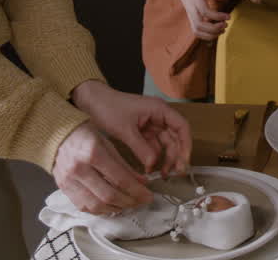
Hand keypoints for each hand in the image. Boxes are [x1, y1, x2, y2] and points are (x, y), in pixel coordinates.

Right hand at [52, 122, 152, 214]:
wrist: (55, 134)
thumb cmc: (85, 135)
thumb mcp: (107, 143)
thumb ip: (124, 164)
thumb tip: (142, 183)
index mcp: (93, 153)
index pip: (120, 179)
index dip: (137, 191)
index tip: (149, 195)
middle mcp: (79, 169)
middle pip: (109, 196)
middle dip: (129, 202)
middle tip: (141, 202)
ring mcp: (69, 181)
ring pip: (96, 206)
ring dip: (116, 209)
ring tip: (128, 205)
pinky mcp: (63, 189)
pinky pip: (84, 207)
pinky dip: (100, 210)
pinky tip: (111, 206)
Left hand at [72, 80, 192, 176]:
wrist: (91, 102)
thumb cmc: (108, 107)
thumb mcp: (125, 130)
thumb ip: (141, 148)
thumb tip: (153, 165)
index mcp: (159, 109)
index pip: (181, 126)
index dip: (186, 144)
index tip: (184, 161)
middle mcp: (158, 116)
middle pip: (175, 138)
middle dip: (176, 155)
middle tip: (175, 173)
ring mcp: (151, 124)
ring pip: (165, 144)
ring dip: (165, 159)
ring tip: (162, 174)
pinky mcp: (142, 132)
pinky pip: (153, 146)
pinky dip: (153, 158)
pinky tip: (149, 169)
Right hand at [169, 0, 230, 39]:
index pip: (205, 12)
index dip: (217, 16)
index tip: (228, 16)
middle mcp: (191, 9)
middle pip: (199, 25)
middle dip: (214, 28)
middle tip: (226, 24)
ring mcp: (190, 14)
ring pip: (196, 30)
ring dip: (210, 34)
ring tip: (222, 30)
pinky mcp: (191, 18)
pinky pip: (196, 31)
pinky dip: (205, 35)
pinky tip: (216, 31)